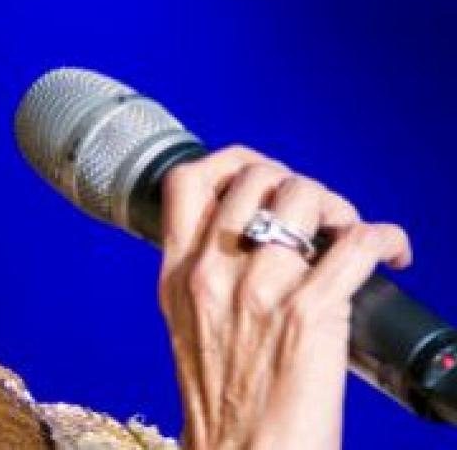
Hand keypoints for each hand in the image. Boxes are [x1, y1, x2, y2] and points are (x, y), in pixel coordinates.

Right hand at [157, 146, 411, 449]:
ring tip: (351, 234)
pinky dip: (384, 237)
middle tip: (320, 216)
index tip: (263, 175)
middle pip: (257, 178)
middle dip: (298, 184)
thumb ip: (204, 277)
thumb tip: (246, 238)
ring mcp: (258, 290)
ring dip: (340, 206)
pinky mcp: (308, 314)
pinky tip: (392, 250)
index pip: (188, 182)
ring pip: (306, 198)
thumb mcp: (187, 327)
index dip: (232, 162)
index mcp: (177, 274)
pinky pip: (357, 245)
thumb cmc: (223, 406)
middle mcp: (211, 272)